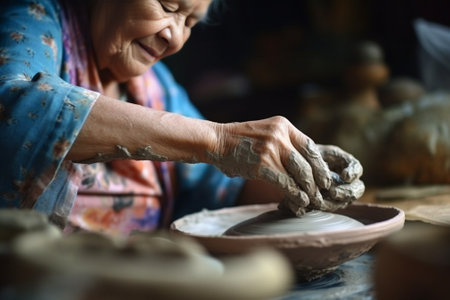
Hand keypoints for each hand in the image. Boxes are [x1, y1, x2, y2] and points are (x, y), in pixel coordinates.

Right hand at [209, 116, 331, 209]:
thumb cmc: (240, 142)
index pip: (310, 146)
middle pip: (308, 161)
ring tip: (311, 201)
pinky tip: (298, 202)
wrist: (216, 141)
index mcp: (283, 126)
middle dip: (317, 181)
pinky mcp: (261, 165)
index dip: (320, 165)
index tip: (325, 179)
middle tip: (321, 194)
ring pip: (299, 174)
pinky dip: (294, 195)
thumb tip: (305, 167)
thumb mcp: (266, 134)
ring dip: (308, 190)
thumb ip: (284, 144)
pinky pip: (285, 183)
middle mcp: (280, 135)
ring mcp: (271, 149)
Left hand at [312, 145, 364, 210]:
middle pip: (357, 189)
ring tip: (321, 201)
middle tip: (333, 192)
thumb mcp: (313, 152)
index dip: (354, 173)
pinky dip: (322, 207)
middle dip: (346, 192)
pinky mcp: (330, 203)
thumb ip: (320, 162)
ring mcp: (341, 193)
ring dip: (333, 203)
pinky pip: (330, 208)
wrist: (296, 166)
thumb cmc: (306, 156)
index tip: (345, 175)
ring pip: (344, 201)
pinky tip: (312, 205)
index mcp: (345, 163)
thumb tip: (325, 175)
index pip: (356, 168)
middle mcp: (347, 180)